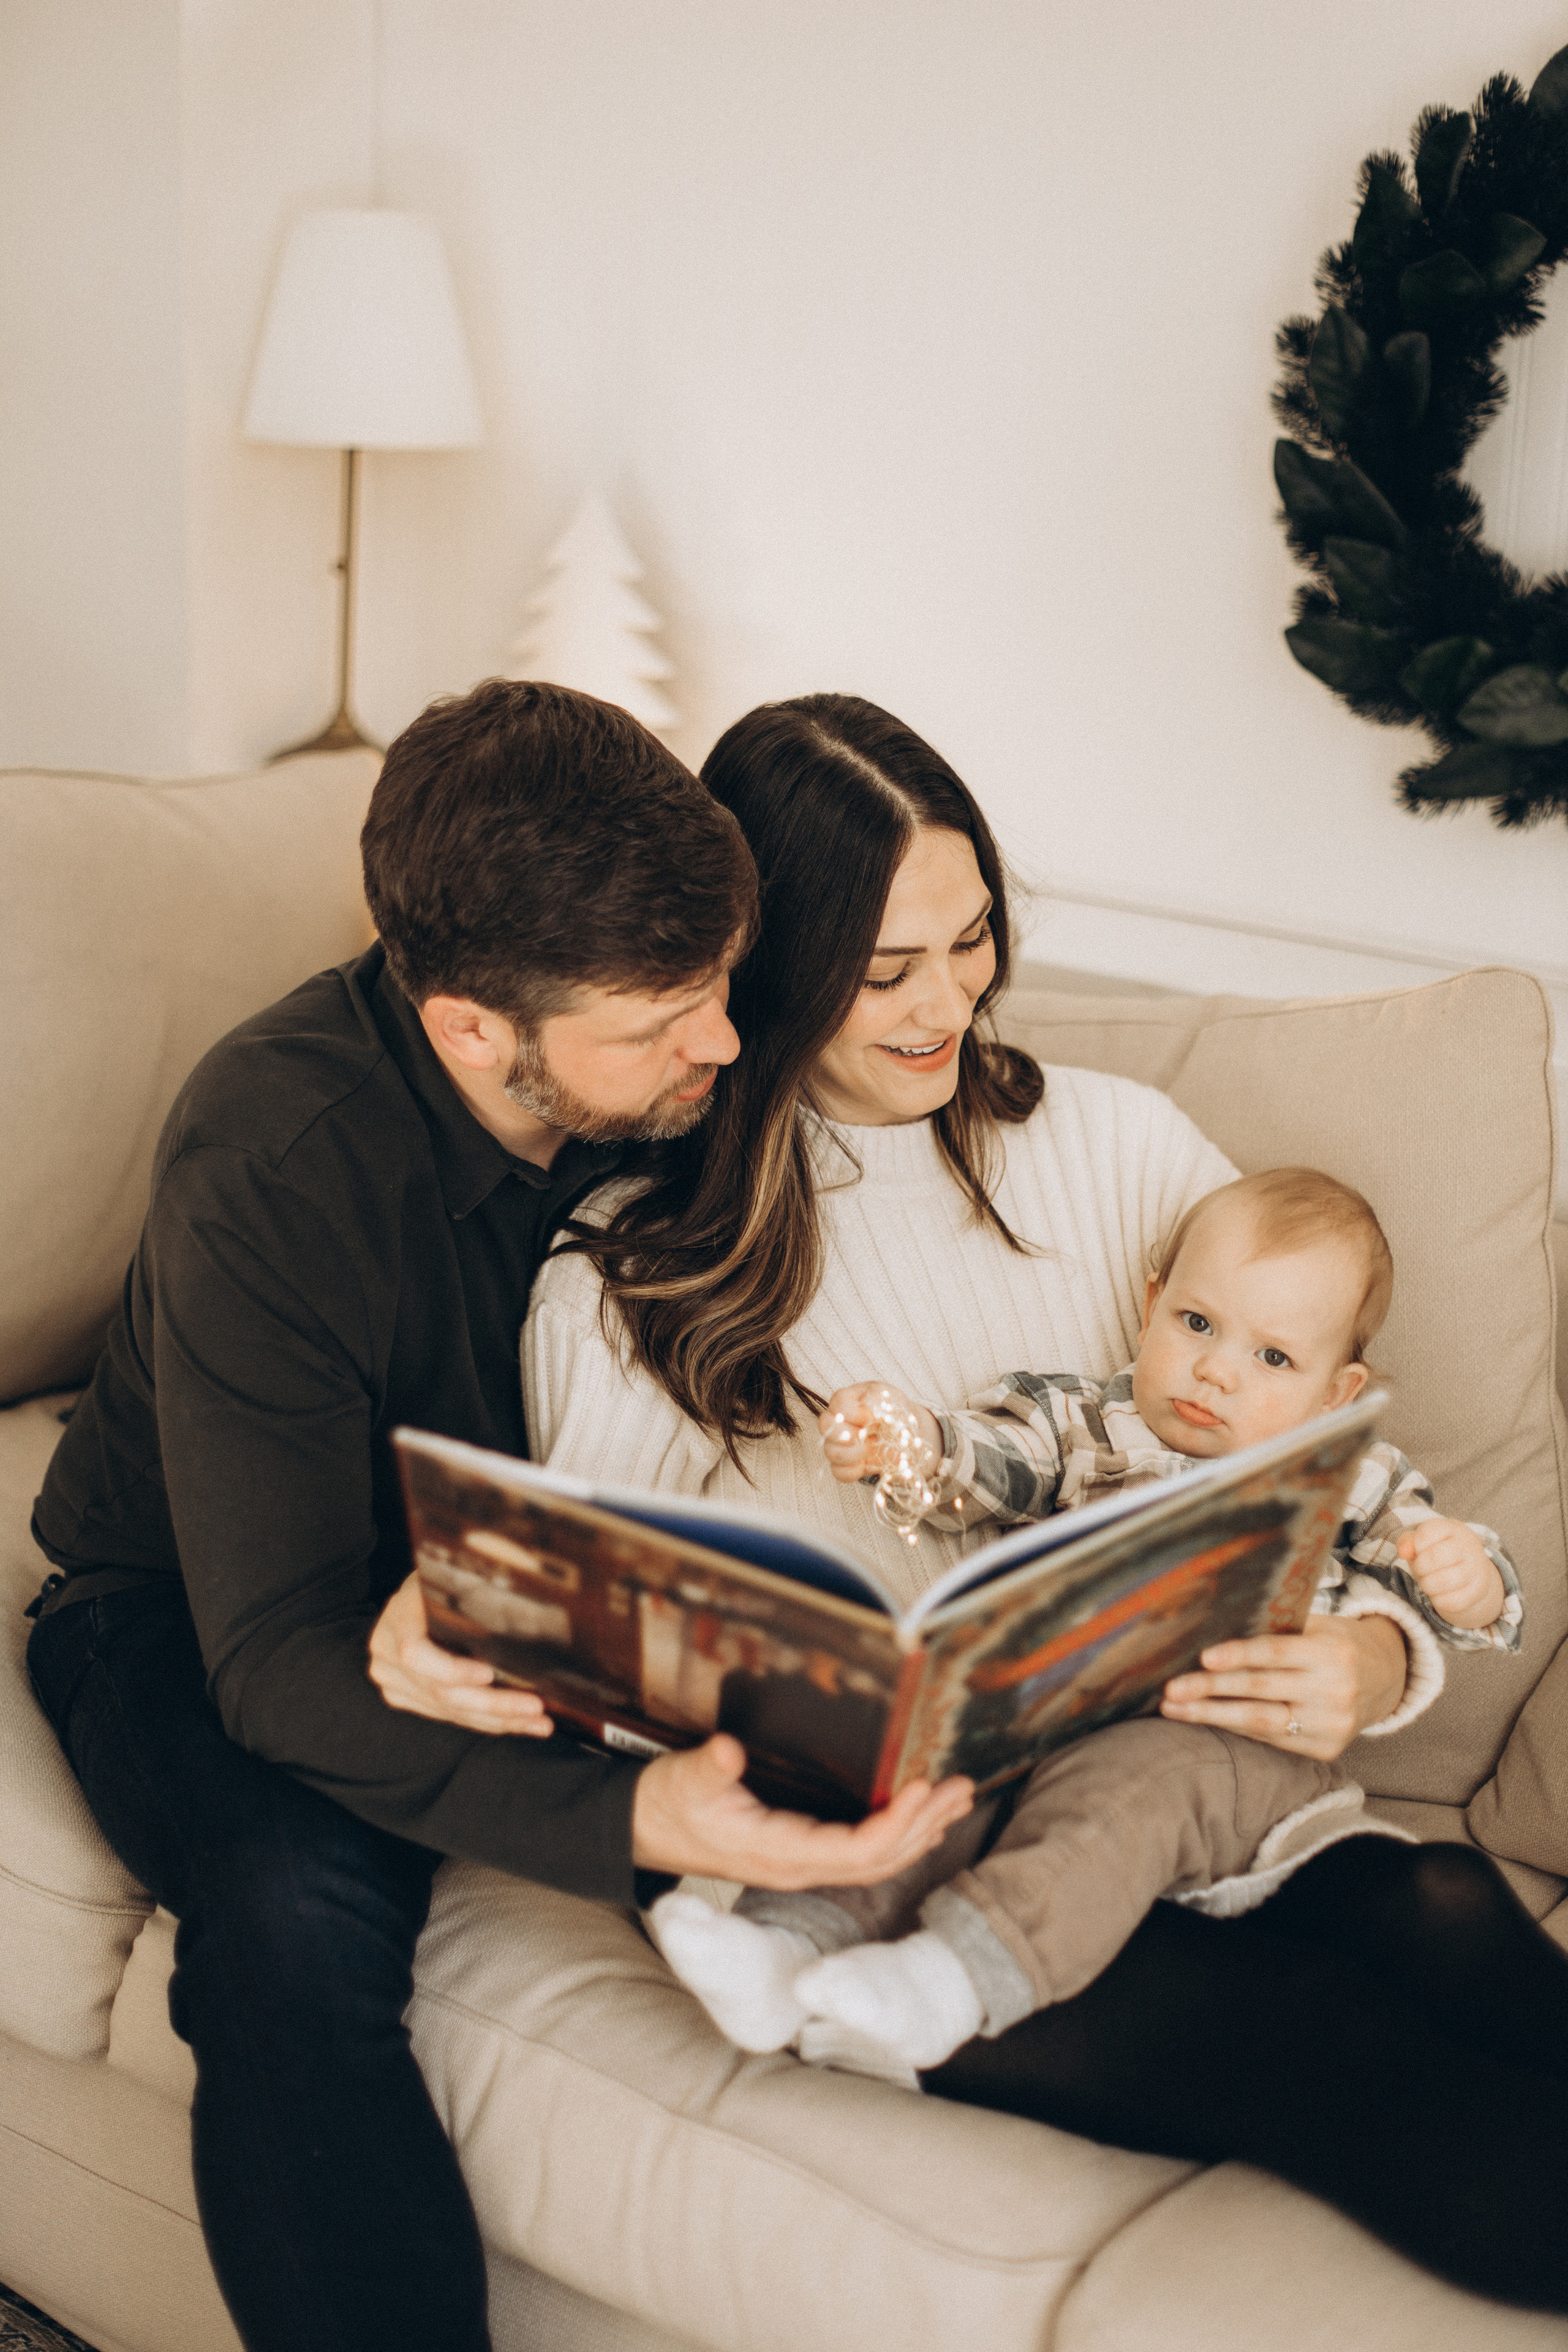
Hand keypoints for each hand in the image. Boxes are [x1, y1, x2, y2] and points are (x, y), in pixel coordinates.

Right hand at [367, 1571, 554, 1737]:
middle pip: (440, 1691)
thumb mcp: (454, 1576)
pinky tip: (517, 1723)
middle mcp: (386, 1654)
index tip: (489, 1673)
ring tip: (538, 1723)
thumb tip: (526, 1596)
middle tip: (536, 1708)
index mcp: (397, 1617)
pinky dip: (485, 1722)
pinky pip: (448, 1716)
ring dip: (498, 1720)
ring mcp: (393, 1680)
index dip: (451, 1669)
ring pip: (449, 1711)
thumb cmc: (444, 1582)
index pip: (414, 1652)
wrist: (416, 1598)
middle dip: (494, 1704)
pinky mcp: (405, 1697)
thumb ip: (474, 1589)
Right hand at [631, 1733, 973, 1886]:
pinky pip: (864, 1854)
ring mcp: (802, 1865)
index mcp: (777, 1853)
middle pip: (878, 1858)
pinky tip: (920, 1818)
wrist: (643, 1831)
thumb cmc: (666, 1806)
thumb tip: (728, 1752)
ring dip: (921, 1829)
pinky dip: (900, 1834)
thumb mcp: (681, 1781)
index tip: (919, 1789)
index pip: (851, 1851)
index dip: (891, 1824)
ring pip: (877, 1859)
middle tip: (960, 1787)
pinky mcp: (803, 1854)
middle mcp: (798, 1866)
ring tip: (957, 1798)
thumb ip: (707, 1769)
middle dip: (923, 1823)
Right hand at [819, 1383, 940, 1484]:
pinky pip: (839, 1472)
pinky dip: (854, 1471)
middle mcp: (837, 1420)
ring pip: (831, 1451)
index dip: (855, 1414)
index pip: (839, 1404)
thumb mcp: (891, 1398)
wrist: (907, 1433)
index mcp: (847, 1399)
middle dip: (850, 1435)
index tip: (874, 1419)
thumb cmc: (896, 1411)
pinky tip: (866, 1463)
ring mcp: (838, 1443)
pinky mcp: (845, 1464)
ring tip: (873, 1448)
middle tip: (870, 1437)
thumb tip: (867, 1415)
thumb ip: (878, 1400)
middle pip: (825, 1426)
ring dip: (856, 1453)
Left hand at [1159, 1612, 1407, 1760]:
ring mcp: (1330, 1725)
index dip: (1239, 1655)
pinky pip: (1271, 1740)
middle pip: (1261, 1690)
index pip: (1276, 1654)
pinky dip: (1235, 1729)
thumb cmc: (1336, 1644)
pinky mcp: (1325, 1749)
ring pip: (1261, 1722)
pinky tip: (1205, 1720)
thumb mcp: (1318, 1627)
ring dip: (1212, 1715)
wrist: (1387, 1679)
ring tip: (1174, 1709)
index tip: (1203, 1658)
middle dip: (1210, 1690)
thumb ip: (1278, 1628)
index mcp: (1331, 1653)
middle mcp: (1334, 1692)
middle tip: (1170, 1689)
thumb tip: (1216, 1624)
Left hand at [1396, 1517, 1504, 1630]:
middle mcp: (1469, 1546)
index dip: (1415, 1546)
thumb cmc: (1440, 1553)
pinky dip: (1438, 1601)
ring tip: (1429, 1581)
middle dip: (1419, 1567)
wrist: (1472, 1572)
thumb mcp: (1422, 1542)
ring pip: (1441, 1581)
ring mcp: (1476, 1569)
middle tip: (1421, 1570)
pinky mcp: (1478, 1591)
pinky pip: (1450, 1601)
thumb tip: (1403, 1552)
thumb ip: (1407, 1542)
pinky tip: (1440, 1593)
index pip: (1426, 1533)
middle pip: (1433, 1557)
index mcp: (1453, 1528)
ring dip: (1427, 1585)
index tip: (1419, 1551)